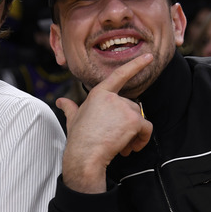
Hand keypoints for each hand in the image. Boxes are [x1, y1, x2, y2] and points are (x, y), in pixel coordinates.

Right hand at [57, 54, 154, 193]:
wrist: (85, 155)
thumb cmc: (79, 139)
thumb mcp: (72, 118)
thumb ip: (70, 107)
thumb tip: (61, 102)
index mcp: (99, 93)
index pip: (120, 75)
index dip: (136, 64)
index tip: (149, 57)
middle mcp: (112, 97)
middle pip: (131, 107)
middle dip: (127, 124)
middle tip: (116, 138)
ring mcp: (124, 107)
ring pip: (139, 119)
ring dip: (134, 134)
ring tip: (121, 146)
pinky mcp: (133, 120)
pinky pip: (147, 129)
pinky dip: (143, 139)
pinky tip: (131, 148)